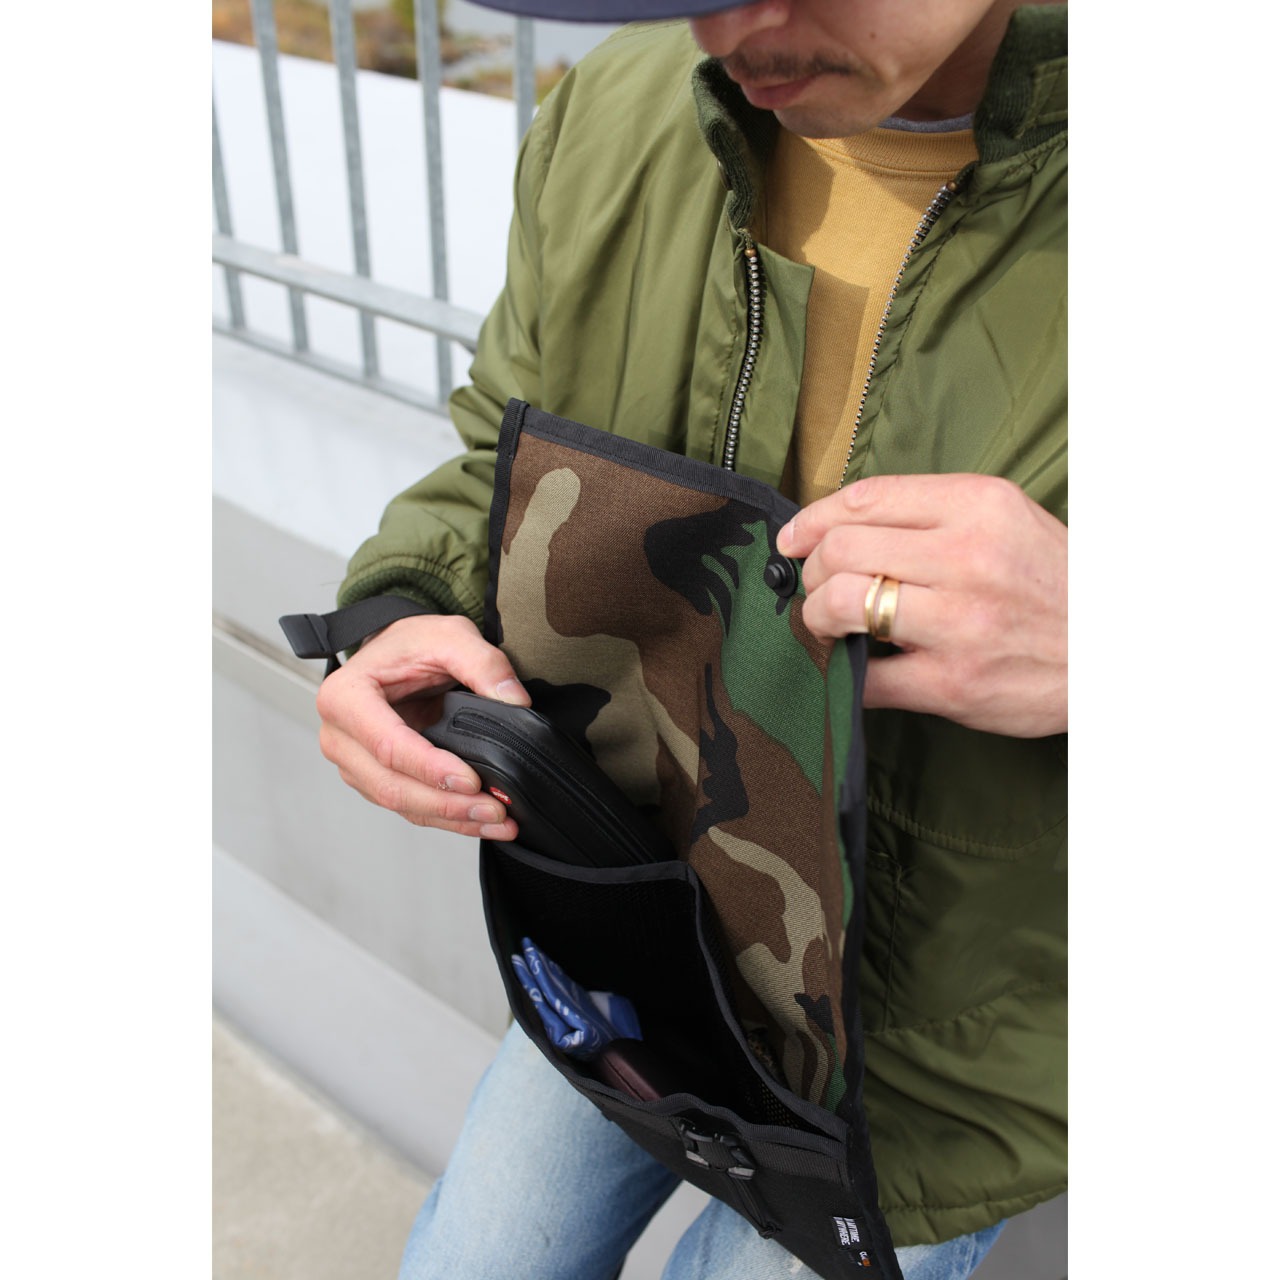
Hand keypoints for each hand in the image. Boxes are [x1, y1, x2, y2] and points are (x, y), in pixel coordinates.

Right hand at [316, 613, 529, 836]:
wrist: (396, 655)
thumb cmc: (410, 644)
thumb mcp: (449, 635)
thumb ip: (483, 662)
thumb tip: (514, 700)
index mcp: (345, 698)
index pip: (387, 745)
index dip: (430, 768)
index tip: (471, 780)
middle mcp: (340, 737)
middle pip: (391, 786)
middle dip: (446, 805)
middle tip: (494, 810)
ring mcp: (354, 763)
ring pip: (401, 804)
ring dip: (451, 819)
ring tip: (498, 822)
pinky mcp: (374, 780)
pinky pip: (409, 807)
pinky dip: (447, 818)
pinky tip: (481, 821)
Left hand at [777, 473, 1066, 737]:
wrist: (1120, 652)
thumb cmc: (1055, 585)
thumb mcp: (1006, 521)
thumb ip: (932, 517)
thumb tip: (839, 530)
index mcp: (978, 506)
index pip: (865, 499)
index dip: (812, 520)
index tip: (792, 540)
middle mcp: (967, 558)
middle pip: (842, 550)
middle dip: (812, 573)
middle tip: (817, 589)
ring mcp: (960, 622)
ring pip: (843, 603)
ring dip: (816, 617)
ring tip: (828, 625)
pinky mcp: (954, 683)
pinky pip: (865, 677)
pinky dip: (841, 673)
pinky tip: (847, 668)